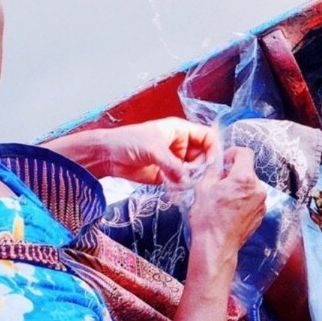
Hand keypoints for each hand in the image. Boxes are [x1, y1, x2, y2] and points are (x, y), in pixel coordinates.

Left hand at [101, 118, 219, 184]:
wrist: (107, 156)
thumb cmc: (128, 141)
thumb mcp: (153, 149)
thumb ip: (172, 164)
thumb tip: (187, 180)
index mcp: (181, 131)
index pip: (207, 137)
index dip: (213, 149)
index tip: (213, 163)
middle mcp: (181, 145)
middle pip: (203, 156)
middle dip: (202, 168)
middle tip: (198, 178)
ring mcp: (175, 161)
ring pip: (194, 171)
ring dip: (192, 179)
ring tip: (186, 184)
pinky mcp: (167, 175)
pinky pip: (182, 181)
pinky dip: (182, 187)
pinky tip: (178, 189)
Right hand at [188, 147, 265, 256]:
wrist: (217, 245)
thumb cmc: (208, 218)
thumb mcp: (203, 187)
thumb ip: (213, 169)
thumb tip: (218, 161)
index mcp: (244, 178)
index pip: (245, 153)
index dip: (233, 153)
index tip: (225, 161)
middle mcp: (258, 189)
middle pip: (247, 171)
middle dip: (234, 173)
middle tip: (219, 183)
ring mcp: (262, 203)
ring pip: (250, 185)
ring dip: (239, 187)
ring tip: (224, 199)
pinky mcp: (261, 214)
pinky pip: (253, 199)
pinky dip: (243, 199)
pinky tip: (230, 209)